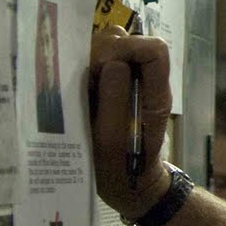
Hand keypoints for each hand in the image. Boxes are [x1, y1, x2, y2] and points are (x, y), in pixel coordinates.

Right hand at [89, 25, 172, 217]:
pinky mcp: (111, 85)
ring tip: (74, 87)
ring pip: (108, 47)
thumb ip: (115, 100)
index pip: (154, 50)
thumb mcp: (113, 140)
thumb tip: (113, 63)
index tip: (99, 68)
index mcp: (155, 94)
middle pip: (126, 41)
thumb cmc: (119, 167)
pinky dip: (81, 68)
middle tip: (80, 82)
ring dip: (87, 60)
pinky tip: (71, 89)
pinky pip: (96, 62)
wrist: (126, 184)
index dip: (126, 49)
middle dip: (99, 53)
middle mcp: (144, 81)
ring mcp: (128, 81)